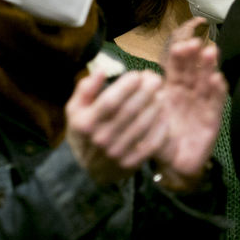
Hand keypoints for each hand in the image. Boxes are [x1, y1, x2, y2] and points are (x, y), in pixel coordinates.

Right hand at [65, 70, 168, 185]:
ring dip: (156, 106)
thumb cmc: (84, 131)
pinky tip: (165, 114)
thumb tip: (101, 70)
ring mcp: (116, 153)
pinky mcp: (131, 164)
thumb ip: (85, 89)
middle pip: (129, 111)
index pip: (110, 101)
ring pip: (143, 125)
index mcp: (86, 123)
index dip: (126, 86)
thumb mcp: (75, 110)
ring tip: (161, 93)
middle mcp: (101, 139)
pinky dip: (161, 127)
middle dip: (146, 91)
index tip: (138, 74)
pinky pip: (151, 144)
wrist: (85, 169)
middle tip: (156, 79)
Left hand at [152, 18, 227, 191]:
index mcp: (173, 90)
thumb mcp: (144, 117)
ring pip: (207, 82)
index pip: (177, 69)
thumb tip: (131, 75)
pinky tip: (217, 79)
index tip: (179, 45)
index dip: (179, 57)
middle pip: (194, 70)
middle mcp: (189, 94)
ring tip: (210, 52)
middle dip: (195, 56)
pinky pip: (216, 103)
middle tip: (195, 43)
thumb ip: (136, 99)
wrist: (172, 165)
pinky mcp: (212, 120)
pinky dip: (218, 91)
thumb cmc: (157, 139)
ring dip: (209, 67)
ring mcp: (202, 105)